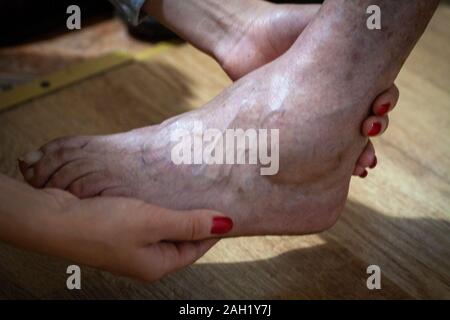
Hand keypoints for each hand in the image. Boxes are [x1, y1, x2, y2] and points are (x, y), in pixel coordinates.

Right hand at [0, 174, 232, 281]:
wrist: (54, 219)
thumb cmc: (102, 224)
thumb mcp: (153, 222)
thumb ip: (189, 223)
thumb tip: (225, 224)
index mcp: (157, 264)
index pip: (196, 248)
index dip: (213, 230)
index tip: (227, 210)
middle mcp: (145, 260)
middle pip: (181, 239)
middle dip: (196, 219)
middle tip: (209, 196)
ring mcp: (131, 247)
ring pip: (164, 228)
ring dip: (176, 211)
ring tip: (189, 191)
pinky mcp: (118, 232)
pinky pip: (147, 221)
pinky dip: (157, 208)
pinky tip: (160, 193)